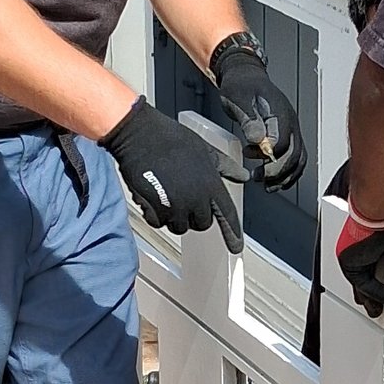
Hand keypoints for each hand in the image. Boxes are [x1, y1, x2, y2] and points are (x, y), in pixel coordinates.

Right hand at [104, 100, 244, 249]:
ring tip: (166, 193)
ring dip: (173, 216)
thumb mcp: (205, 150)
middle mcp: (197, 199)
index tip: (236, 248)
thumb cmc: (171, 139)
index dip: (232, 233)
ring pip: (179, 226)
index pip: (227, 215)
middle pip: (201, 224)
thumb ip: (225, 167)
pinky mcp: (157, 210)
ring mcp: (177, 206)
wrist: (140, 135)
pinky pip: (159, 223)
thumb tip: (243, 176)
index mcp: (211, 185)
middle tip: (182, 197)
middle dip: (193, 215)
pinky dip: (155, 214)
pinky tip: (153, 195)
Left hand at [208, 32, 307, 191]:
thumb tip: (258, 139)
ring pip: (298, 160)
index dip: (267, 155)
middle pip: (293, 155)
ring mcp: (292, 130)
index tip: (249, 155)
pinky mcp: (288, 135)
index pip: (281, 142)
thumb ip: (249, 119)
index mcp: (280, 113)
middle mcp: (291, 123)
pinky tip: (275, 180)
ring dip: (285, 177)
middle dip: (276, 171)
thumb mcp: (238, 98)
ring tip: (267, 186)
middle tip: (259, 178)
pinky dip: (288, 173)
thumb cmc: (241, 86)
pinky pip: (296, 158)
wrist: (246, 76)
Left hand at [333, 192, 383, 317]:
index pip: (375, 256)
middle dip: (370, 291)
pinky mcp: (350, 262)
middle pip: (364, 273)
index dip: (380, 272)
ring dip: (370, 296)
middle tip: (376, 305)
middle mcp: (360, 243)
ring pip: (360, 281)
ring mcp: (352, 252)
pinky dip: (376, 293)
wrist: (380, 209)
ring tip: (379, 310)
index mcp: (373, 233)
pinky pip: (362, 284)